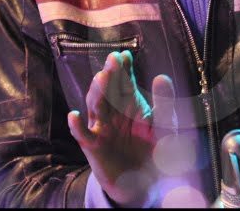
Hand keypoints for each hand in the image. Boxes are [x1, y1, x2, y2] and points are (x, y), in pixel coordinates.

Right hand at [67, 50, 175, 206]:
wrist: (146, 183)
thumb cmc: (154, 150)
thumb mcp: (165, 126)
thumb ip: (165, 103)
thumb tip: (162, 76)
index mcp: (130, 102)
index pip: (125, 80)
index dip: (125, 68)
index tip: (125, 55)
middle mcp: (113, 110)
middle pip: (109, 88)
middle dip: (111, 73)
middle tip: (113, 59)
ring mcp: (101, 126)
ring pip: (96, 105)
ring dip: (97, 92)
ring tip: (101, 78)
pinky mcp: (93, 146)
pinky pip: (83, 135)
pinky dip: (77, 126)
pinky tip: (74, 116)